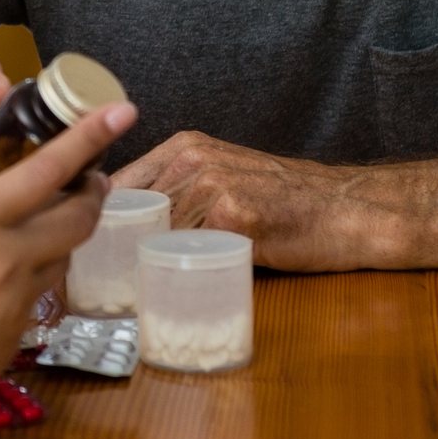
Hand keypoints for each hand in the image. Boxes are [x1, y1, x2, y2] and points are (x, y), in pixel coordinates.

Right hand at [0, 102, 135, 438]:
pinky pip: (32, 303)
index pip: (46, 171)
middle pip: (77, 219)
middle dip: (91, 191)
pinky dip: (25, 282)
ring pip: (59, 261)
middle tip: (87, 178)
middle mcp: (5, 264)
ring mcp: (12, 310)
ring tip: (33, 229)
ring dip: (58, 238)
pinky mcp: (9, 348)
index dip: (88, 138)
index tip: (120, 113)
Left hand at [113, 130, 411, 270]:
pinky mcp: (234, 218)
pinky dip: (179, 275)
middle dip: (114, 247)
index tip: (89, 247)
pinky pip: (192, 253)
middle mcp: (194, 159)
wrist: (348, 209)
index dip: (100, 218)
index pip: (121, 183)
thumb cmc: (288, 200)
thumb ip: (183, 190)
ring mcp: (213, 186)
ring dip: (142, 265)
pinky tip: (171, 291)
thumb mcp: (227, 177)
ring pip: (157, 235)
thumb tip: (129, 227)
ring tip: (128, 291)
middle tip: (98, 279)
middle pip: (132, 212)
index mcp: (187, 146)